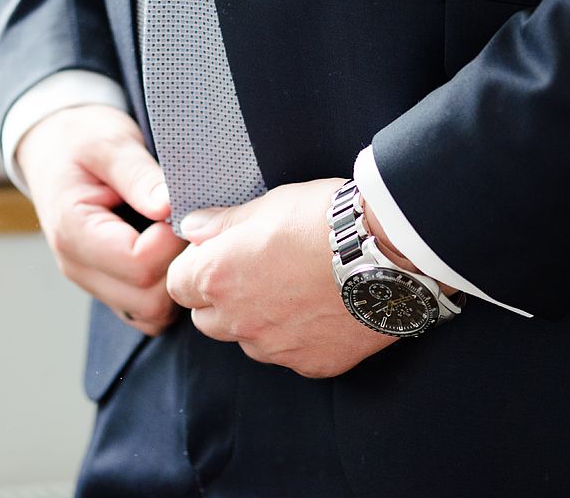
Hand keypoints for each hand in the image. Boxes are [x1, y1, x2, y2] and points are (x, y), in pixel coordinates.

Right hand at [18, 105, 186, 334]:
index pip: (139, 265)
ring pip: (150, 315)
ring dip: (175, 282)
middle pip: (148, 300)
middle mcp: (79, 267)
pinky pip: (147, 312)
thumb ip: (138, 175)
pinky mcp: (108, 287)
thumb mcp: (110, 144)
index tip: (178, 210)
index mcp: (74, 232)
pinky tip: (172, 253)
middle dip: (178, 266)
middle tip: (186, 227)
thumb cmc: (82, 141)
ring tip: (179, 239)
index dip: (171, 241)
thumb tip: (167, 206)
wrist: (54, 148)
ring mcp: (93, 282)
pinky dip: (167, 291)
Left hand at [166, 179, 395, 377]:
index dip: (195, 268)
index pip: (178, 284)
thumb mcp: (270, 205)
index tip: (218, 255)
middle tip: (256, 272)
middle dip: (220, 299)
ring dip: (259, 321)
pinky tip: (324, 309)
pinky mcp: (312, 364)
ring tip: (296, 290)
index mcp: (219, 277)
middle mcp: (240, 320)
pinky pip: (292, 355)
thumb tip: (192, 228)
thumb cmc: (327, 219)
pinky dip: (300, 337)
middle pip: (207, 319)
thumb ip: (224, 223)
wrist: (391, 252)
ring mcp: (276, 348)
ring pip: (250, 341)